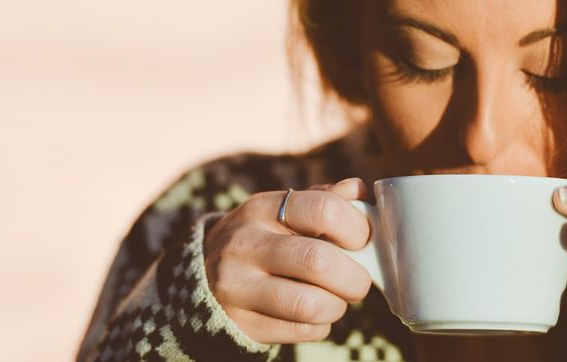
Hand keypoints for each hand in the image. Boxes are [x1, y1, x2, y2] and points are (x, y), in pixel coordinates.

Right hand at [203, 178, 371, 343]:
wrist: (204, 276)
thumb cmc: (263, 239)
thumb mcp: (283, 211)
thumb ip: (323, 199)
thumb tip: (361, 192)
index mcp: (262, 208)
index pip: (324, 210)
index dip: (357, 229)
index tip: (363, 241)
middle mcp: (244, 244)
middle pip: (319, 262)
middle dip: (354, 278)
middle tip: (357, 281)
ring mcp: (236, 286)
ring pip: (310, 305)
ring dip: (337, 306)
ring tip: (334, 299)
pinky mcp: (239, 323)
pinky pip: (299, 331)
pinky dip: (319, 326)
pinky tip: (313, 315)